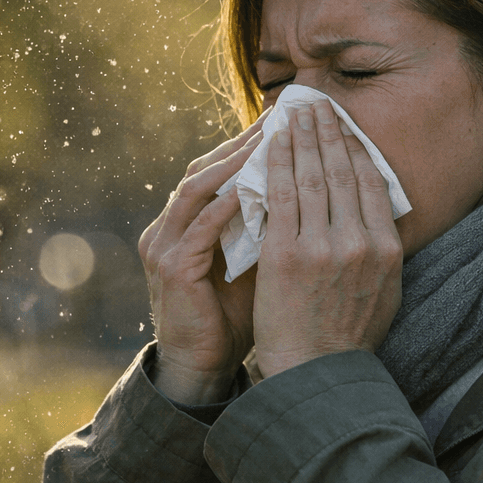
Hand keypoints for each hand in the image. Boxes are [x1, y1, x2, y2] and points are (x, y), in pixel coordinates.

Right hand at [137, 118, 264, 403]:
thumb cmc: (232, 314)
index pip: (218, 168)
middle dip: (242, 141)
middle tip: (280, 117)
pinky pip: (200, 229)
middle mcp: (169, 225)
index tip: (286, 120)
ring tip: (266, 140)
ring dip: (233, 162)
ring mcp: (166, 246)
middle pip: (205, 167)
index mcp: (186, 221)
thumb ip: (269, 226)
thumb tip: (315, 191)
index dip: (249, 143)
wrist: (202, 366)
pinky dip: (225, 205)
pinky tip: (250, 188)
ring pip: (197, 188)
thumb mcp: (252, 261)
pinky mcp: (173, 269)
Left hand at [252, 99, 403, 377]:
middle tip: (316, 103)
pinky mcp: (286, 253)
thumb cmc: (346, 336)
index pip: (370, 183)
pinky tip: (271, 143)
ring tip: (293, 113)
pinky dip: (276, 164)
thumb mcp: (382, 292)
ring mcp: (322, 247)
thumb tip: (375, 212)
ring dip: (301, 138)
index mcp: (386, 250)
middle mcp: (359, 243)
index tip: (343, 125)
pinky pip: (280, 196)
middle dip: (328, 132)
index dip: (354, 147)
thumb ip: (380, 251)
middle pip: (342, 171)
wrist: (314, 372)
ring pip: (311, 177)